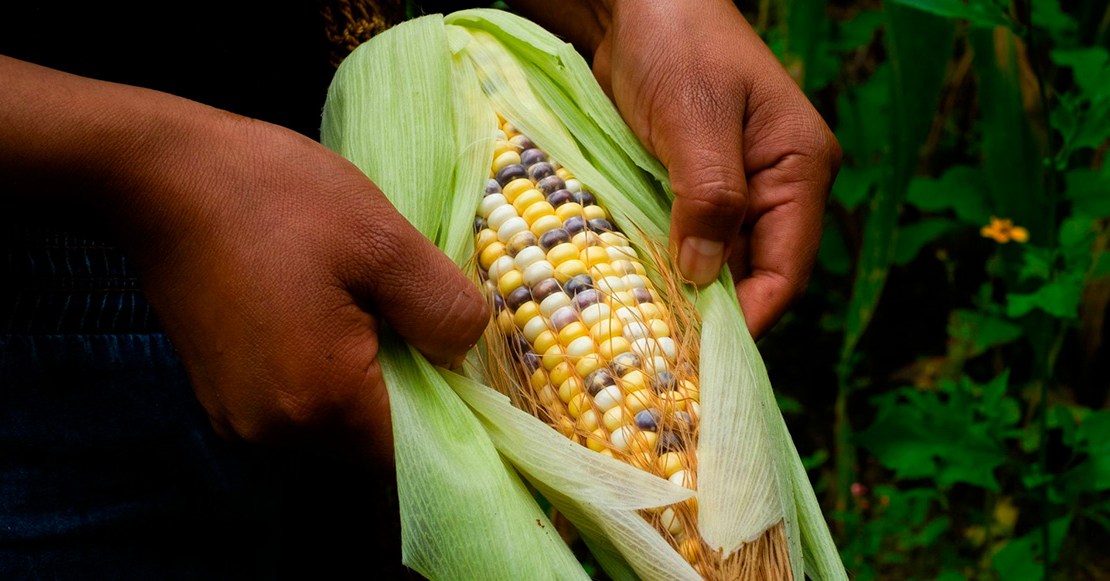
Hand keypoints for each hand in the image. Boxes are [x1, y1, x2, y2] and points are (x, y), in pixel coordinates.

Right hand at [0, 56, 489, 465]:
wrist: (159, 175)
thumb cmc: (275, 197)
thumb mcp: (383, 239)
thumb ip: (442, 309)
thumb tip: (465, 352)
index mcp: (319, 402)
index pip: (418, 447)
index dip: (453, 407)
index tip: (460, 354)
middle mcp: (275, 432)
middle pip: (376, 442)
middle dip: (412, 389)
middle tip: (417, 317)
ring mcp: (240, 419)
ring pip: (339, 424)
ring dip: (370, 380)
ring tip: (369, 307)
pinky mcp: (222, 396)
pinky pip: (300, 405)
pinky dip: (330, 373)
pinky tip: (329, 313)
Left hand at [512, 0, 840, 338]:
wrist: (639, 3)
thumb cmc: (678, 45)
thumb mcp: (694, 119)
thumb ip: (709, 198)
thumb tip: (702, 279)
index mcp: (800, 168)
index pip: (786, 268)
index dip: (749, 318)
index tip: (701, 355)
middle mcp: (776, 187)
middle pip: (753, 275)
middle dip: (711, 314)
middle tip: (661, 356)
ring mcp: (736, 189)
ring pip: (716, 264)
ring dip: (682, 294)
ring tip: (641, 334)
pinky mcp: (695, 188)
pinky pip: (686, 241)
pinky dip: (662, 267)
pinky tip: (631, 290)